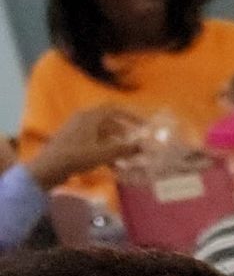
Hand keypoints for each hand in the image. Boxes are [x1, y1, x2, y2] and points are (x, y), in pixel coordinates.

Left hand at [27, 102, 144, 187]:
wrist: (49, 167)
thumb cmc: (77, 157)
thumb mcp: (103, 153)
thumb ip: (123, 149)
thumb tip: (142, 146)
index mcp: (90, 116)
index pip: (114, 108)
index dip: (130, 115)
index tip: (142, 125)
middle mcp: (84, 119)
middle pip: (108, 121)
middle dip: (124, 132)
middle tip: (136, 143)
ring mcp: (77, 130)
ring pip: (101, 133)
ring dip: (115, 143)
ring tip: (126, 156)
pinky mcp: (73, 142)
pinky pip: (94, 141)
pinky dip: (105, 150)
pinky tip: (112, 165)